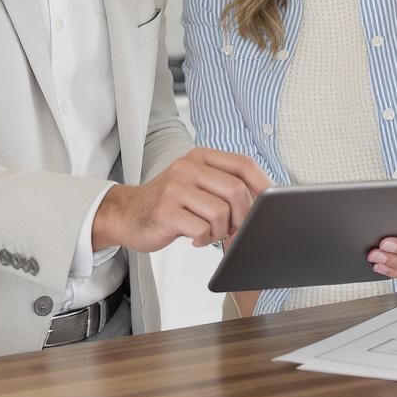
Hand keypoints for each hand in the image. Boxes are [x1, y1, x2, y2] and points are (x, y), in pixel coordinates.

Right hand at [93, 148, 270, 251]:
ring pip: (221, 213)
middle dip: (243, 217)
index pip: (243, 164)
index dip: (262, 184)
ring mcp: (175, 188)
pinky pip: (202, 229)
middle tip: (234, 229)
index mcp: (200, 157)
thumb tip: (263, 202)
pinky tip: (194, 237)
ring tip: (208, 232)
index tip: (270, 204)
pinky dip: (204, 239)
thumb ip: (224, 185)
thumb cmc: (169, 202)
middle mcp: (188, 167)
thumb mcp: (196, 183)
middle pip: (236, 191)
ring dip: (221, 231)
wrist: (126, 213)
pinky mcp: (166, 211)